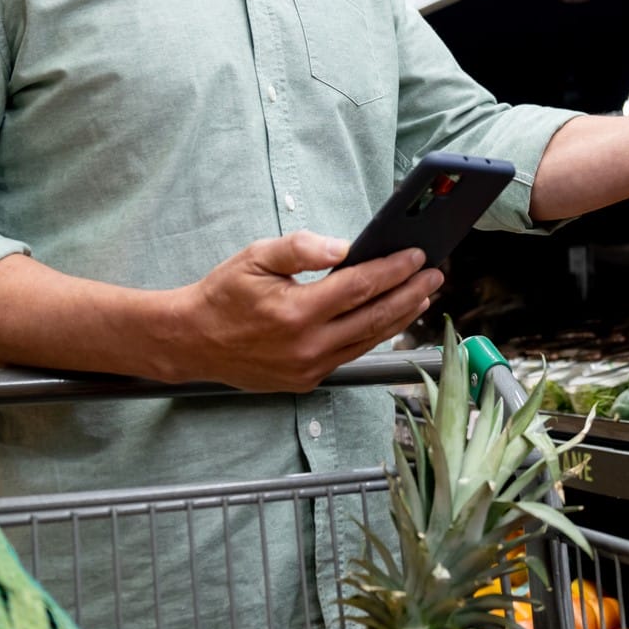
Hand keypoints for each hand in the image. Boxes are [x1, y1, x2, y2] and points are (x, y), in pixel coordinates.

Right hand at [176, 231, 440, 392]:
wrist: (192, 341)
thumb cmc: (223, 295)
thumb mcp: (256, 257)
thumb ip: (301, 248)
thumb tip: (344, 247)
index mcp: (295, 312)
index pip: (360, 287)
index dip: (393, 269)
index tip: (417, 254)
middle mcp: (307, 346)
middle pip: (375, 317)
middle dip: (411, 293)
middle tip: (436, 274)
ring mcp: (308, 368)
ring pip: (368, 340)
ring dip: (400, 316)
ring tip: (422, 294)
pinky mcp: (307, 381)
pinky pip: (350, 354)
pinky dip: (374, 334)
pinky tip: (389, 318)